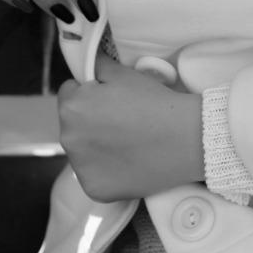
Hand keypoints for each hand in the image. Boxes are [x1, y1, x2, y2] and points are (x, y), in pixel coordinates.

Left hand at [58, 55, 204, 201]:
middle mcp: (67, 139)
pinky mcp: (94, 189)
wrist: (184, 139)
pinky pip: (93, 174)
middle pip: (72, 123)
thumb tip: (89, 63)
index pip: (69, 93)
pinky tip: (127, 160)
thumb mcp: (123, 73)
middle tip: (120, 118)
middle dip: (90, 118)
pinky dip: (106, 169)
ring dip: (95, 144)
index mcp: (71, 107)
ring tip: (126, 140)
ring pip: (82, 149)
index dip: (90, 91)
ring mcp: (80, 168)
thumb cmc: (153, 101)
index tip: (110, 97)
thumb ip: (97, 65)